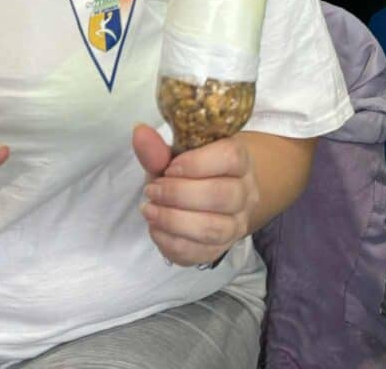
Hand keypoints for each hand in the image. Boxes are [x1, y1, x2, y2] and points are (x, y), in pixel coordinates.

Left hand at [132, 124, 258, 267]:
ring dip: (174, 221)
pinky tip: (155, 229)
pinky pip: (200, 254)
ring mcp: (236, 225)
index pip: (231, 157)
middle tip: (151, 190)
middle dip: (178, 194)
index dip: (197, 163)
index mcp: (239, 161)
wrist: (203, 195)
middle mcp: (245, 193)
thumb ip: (158, 149)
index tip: (169, 168)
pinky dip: (172, 242)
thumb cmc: (189, 171)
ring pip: (213, 229)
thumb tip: (139, 132)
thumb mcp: (173, 156)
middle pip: (222, 196)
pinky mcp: (221, 250)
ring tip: (149, 210)